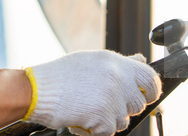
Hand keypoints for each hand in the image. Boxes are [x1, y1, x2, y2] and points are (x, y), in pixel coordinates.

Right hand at [24, 50, 160, 135]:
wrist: (36, 90)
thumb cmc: (60, 77)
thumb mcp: (92, 61)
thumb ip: (119, 63)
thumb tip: (141, 59)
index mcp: (114, 61)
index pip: (149, 76)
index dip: (151, 90)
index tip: (146, 96)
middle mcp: (116, 76)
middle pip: (138, 102)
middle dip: (124, 108)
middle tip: (103, 105)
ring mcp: (111, 97)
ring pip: (123, 120)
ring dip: (107, 120)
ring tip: (86, 108)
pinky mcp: (103, 116)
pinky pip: (109, 131)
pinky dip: (95, 130)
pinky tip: (80, 118)